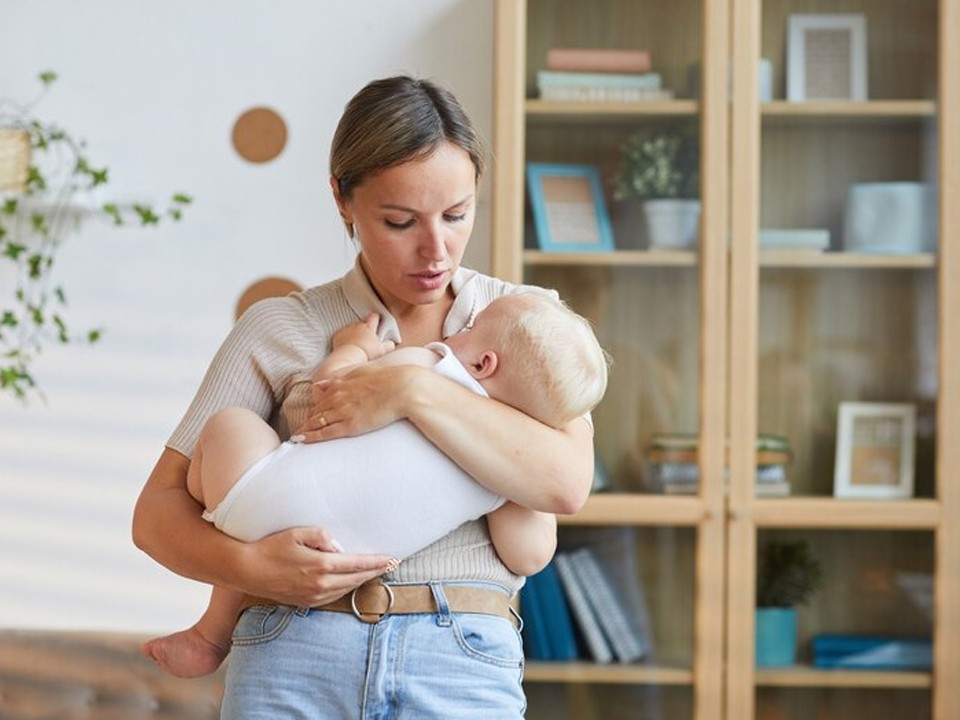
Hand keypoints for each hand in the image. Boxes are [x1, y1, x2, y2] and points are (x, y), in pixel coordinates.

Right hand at [240, 527, 395, 605]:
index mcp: (321, 566)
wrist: (246, 570)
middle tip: (390, 564)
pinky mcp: (305, 602)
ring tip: (374, 572)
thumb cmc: (270, 547)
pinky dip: (346, 588)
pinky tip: (350, 582)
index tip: (392, 559)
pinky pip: (333, 596)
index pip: (358, 564)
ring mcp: (313, 596)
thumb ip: (322, 536)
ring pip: (346, 589)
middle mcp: (320, 585)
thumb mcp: (297, 533)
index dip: (377, 562)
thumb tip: (340, 546)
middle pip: (356, 578)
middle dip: (375, 571)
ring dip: (362, 580)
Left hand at [297, 362, 423, 441]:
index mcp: (341, 384)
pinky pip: (325, 433)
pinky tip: (301, 440)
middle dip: (307, 420)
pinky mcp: (350, 426)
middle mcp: (337, 397)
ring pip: (317, 422)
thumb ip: (340, 378)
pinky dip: (311, 436)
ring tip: (297, 436)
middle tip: (299, 428)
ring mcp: (343, 412)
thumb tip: (323, 383)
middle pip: (316, 411)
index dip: (314, 409)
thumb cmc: (387, 379)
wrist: (403, 388)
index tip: (309, 416)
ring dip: (305, 429)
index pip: (321, 399)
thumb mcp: (360, 371)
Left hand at [332, 313, 394, 360]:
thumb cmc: (366, 353)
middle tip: (366, 339)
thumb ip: (388, 345)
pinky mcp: (337, 336)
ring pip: (351, 330)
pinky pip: (341, 336)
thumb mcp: (382, 350)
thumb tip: (391, 344)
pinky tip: (347, 348)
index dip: (376, 317)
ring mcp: (346, 330)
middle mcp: (357, 326)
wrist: (349, 357)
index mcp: (369, 327)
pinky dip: (344, 340)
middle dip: (364, 329)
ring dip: (353, 335)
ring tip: (356, 345)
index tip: (377, 319)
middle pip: (362, 323)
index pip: (374, 317)